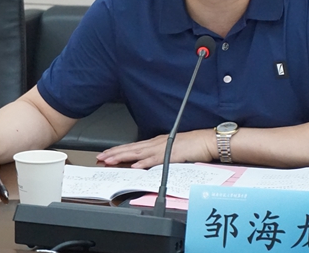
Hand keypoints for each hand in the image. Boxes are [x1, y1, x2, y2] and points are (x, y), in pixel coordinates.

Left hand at [96, 129, 216, 168]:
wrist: (208, 140)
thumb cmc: (194, 144)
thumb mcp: (173, 149)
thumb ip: (160, 154)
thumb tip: (147, 163)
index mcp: (157, 142)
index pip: (134, 147)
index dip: (119, 150)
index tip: (106, 154)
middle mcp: (157, 143)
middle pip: (132, 148)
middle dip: (114, 153)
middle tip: (100, 157)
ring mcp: (163, 148)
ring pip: (138, 153)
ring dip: (123, 157)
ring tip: (110, 160)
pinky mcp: (171, 154)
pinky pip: (154, 159)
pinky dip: (143, 162)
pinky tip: (134, 166)